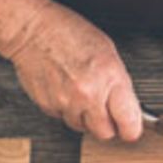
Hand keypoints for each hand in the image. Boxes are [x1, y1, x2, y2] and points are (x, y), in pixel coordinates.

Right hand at [1, 1, 142, 140]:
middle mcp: (88, 93)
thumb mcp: (108, 52)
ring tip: (80, 92)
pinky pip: (64, 118)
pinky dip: (66, 109)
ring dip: (85, 117)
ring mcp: (66, 102)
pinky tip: (65, 90)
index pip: (129, 124)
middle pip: (105, 133)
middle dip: (107, 124)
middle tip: (104, 109)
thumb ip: (119, 84)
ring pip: (83, 128)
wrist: (32, 30)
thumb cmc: (69, 34)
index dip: (131, 128)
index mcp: (110, 77)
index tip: (130, 127)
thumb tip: (128, 109)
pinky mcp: (48, 106)